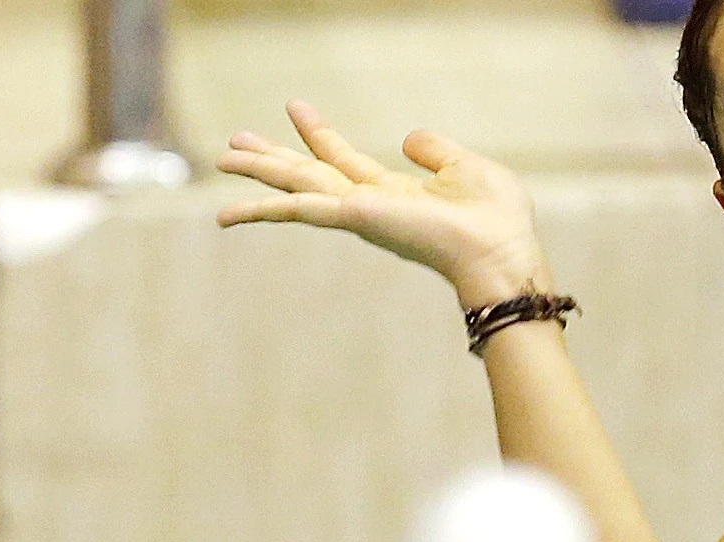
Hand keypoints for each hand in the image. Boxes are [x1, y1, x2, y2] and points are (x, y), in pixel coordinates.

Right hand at [217, 101, 553, 309]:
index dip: (319, 134)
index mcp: (395, 193)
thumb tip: (408, 139)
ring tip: (222, 158)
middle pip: (310, 174)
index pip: (347, 160)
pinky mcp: (354, 219)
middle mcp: (371, 205)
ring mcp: (359, 213)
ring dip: (259, 173)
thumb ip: (435, 150)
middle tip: (234, 141)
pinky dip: (260, 210)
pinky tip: (226, 213)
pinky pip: (299, 210)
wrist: (501, 252)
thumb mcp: (467, 167)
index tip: (295, 107)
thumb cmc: (496, 220)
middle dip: (274, 158)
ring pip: (296, 187)